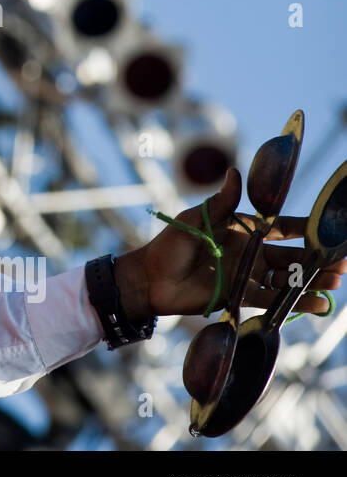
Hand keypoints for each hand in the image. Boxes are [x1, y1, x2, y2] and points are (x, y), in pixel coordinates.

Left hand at [114, 167, 345, 319]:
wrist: (150, 277)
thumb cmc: (170, 244)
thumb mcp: (196, 219)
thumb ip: (221, 202)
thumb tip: (236, 172)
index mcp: (243, 229)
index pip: (281, 226)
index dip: (305, 227)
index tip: (329, 228)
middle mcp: (251, 253)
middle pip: (292, 255)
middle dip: (318, 258)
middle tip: (341, 262)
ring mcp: (248, 275)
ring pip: (288, 279)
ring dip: (312, 280)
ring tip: (335, 281)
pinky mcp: (242, 296)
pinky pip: (274, 300)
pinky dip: (296, 303)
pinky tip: (318, 304)